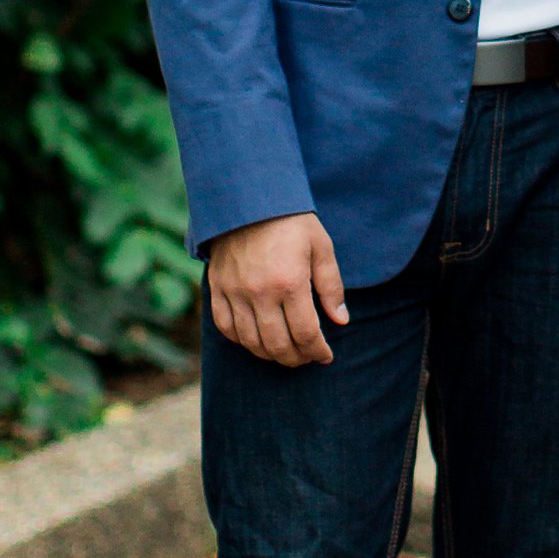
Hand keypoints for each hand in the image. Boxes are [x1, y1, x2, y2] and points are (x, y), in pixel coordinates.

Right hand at [207, 211, 348, 366]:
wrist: (248, 199)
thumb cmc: (291, 222)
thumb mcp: (320, 247)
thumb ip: (331, 286)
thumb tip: (341, 320)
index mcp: (290, 282)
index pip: (305, 333)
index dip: (317, 351)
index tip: (325, 356)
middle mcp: (259, 292)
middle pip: (278, 345)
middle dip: (296, 358)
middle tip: (307, 357)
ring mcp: (235, 292)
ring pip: (251, 342)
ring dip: (270, 355)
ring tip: (285, 353)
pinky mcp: (217, 289)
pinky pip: (226, 327)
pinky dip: (242, 340)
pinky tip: (256, 340)